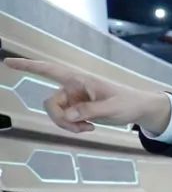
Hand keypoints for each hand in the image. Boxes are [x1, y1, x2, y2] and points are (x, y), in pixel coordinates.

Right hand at [3, 57, 171, 133]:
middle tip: (79, 129)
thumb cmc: (128, 102)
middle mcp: (73, 87)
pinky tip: (88, 127)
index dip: (29, 66)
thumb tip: (67, 115)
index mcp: (79, 80)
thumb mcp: (112, 108)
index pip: (50, 70)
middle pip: (51, 103)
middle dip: (60, 119)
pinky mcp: (77, 109)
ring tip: (88, 128)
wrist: (139, 109)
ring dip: (68, 125)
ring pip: (57, 114)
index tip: (8, 63)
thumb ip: (89, 111)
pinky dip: (74, 126)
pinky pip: (66, 119)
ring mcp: (74, 99)